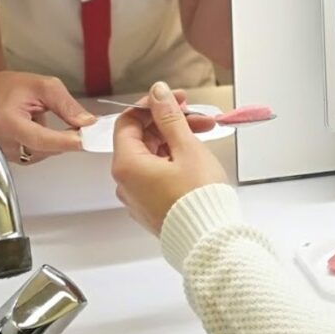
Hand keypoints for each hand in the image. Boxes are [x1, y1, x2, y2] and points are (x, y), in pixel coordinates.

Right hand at [0, 71, 95, 163]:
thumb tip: (87, 123)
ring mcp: (10, 152)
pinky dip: (56, 145)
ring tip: (74, 127)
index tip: (86, 140)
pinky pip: (42, 154)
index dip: (64, 141)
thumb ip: (67, 105)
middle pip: (44, 149)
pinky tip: (63, 134)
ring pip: (46, 154)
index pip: (39, 139)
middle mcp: (5, 142)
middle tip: (90, 129)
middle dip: (69, 140)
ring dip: (63, 143)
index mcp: (8, 122)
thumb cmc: (15, 87)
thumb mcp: (46, 86)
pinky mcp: (17, 155)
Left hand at [112, 81, 229, 235]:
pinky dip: (173, 159)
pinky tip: (195, 155)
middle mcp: (125, 182)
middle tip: (197, 116)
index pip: (128, 122)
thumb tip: (158, 93)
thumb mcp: (186, 148)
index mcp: (126, 165)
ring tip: (204, 134)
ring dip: (174, 140)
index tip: (175, 99)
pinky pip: (156, 174)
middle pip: (141, 139)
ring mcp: (137, 197)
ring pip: (151, 156)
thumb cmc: (198, 197)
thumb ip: (170, 117)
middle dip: (169, 123)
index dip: (152, 106)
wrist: (209, 240)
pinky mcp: (150, 207)